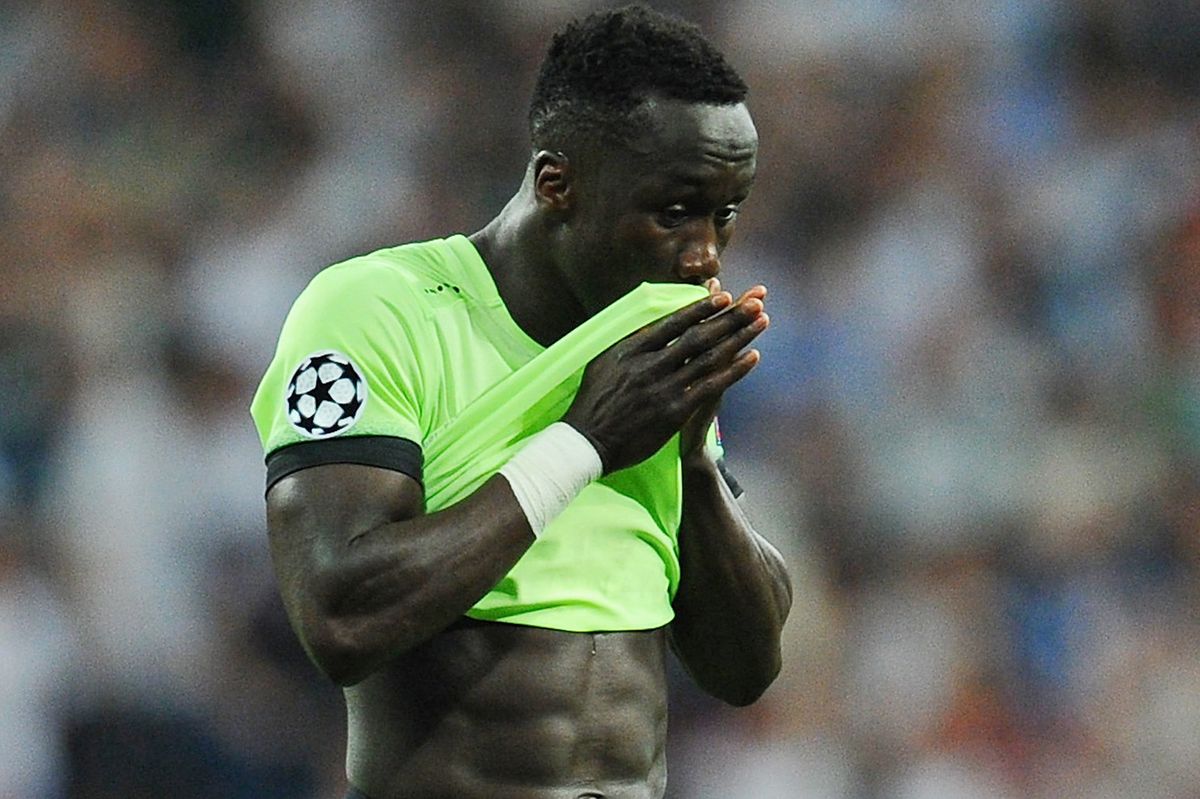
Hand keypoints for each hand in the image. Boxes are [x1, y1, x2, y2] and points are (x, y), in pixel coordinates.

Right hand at [563, 279, 768, 473]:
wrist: (587, 443)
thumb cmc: (593, 403)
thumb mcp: (603, 363)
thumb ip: (628, 344)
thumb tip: (650, 325)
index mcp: (631, 350)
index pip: (673, 323)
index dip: (701, 308)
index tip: (723, 295)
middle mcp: (649, 365)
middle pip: (698, 336)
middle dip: (730, 317)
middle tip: (755, 301)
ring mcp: (663, 389)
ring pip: (709, 357)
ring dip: (739, 337)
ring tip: (761, 321)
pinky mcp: (674, 412)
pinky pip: (711, 386)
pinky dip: (734, 370)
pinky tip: (752, 357)